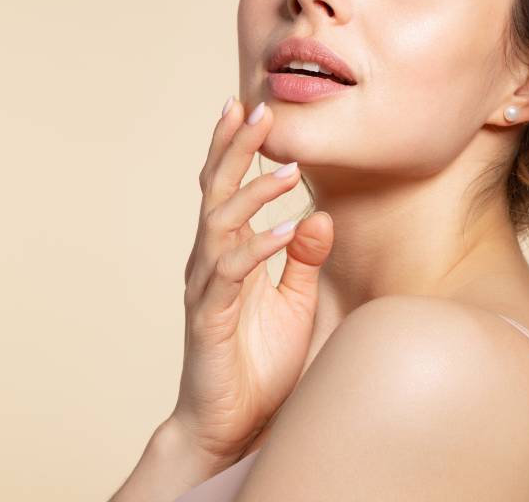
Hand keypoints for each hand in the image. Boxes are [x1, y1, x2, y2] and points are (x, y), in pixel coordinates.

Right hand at [171, 97, 333, 473]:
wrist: (231, 422)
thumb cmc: (260, 360)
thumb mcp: (295, 300)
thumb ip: (303, 257)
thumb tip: (321, 215)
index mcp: (230, 251)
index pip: (227, 188)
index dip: (234, 147)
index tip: (248, 105)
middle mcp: (212, 261)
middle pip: (216, 191)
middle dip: (235, 148)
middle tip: (259, 108)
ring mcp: (207, 287)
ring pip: (220, 224)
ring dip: (254, 193)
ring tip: (289, 169)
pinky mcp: (210, 316)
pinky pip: (232, 273)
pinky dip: (259, 248)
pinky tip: (286, 231)